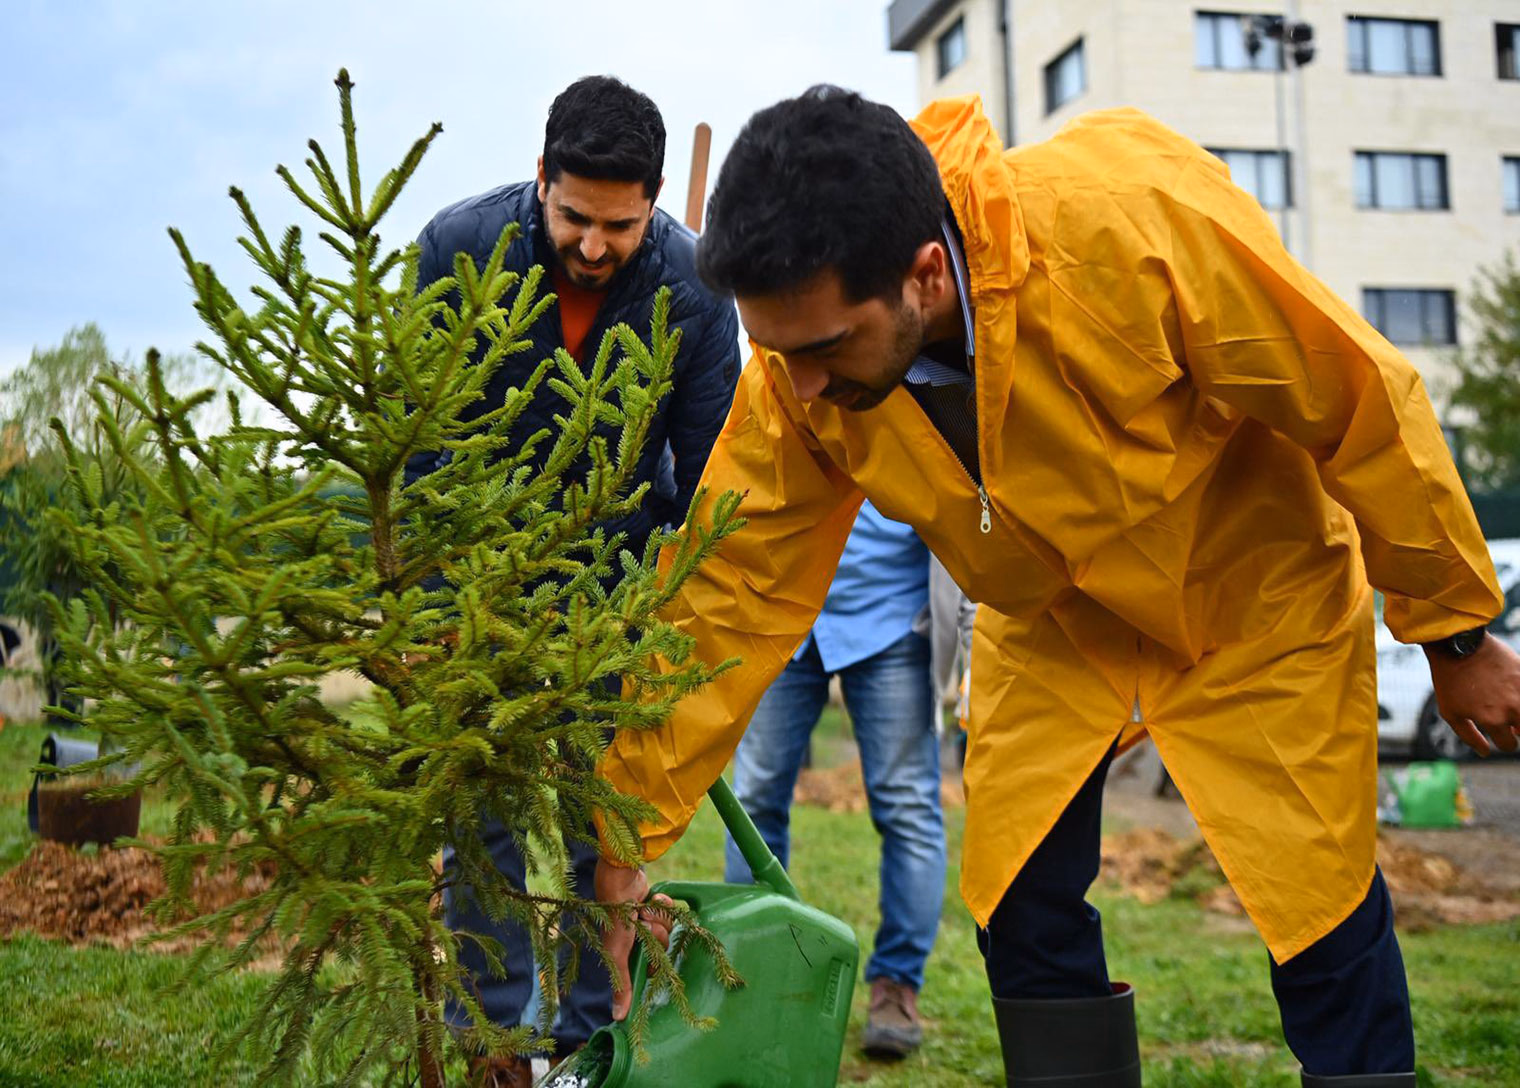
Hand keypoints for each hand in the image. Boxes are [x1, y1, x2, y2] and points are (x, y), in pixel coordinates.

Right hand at [594, 857, 673, 1019]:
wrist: (621, 881)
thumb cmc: (616, 919)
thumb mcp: (617, 954)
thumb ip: (621, 985)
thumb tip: (618, 1018)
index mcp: (629, 952)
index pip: (652, 967)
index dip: (654, 962)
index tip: (649, 956)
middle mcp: (640, 939)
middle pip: (663, 946)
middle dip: (656, 935)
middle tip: (643, 924)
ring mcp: (649, 921)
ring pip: (669, 928)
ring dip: (658, 918)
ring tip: (644, 909)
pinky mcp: (657, 904)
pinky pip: (672, 910)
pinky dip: (664, 904)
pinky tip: (652, 898)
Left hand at [1426, 634, 1519, 755]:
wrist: (1459, 646)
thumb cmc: (1451, 680)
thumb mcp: (1451, 712)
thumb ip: (1469, 736)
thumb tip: (1485, 753)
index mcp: (1493, 720)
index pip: (1508, 745)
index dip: (1503, 742)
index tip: (1500, 734)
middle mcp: (1512, 707)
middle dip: (1518, 730)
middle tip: (1512, 723)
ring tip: (1512, 706)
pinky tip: (1513, 692)